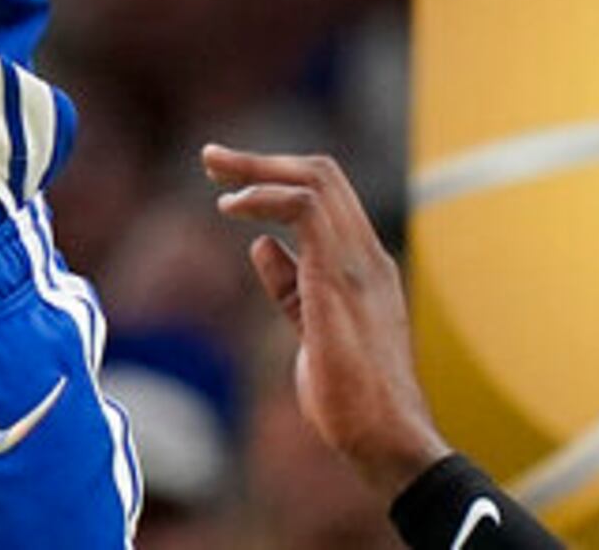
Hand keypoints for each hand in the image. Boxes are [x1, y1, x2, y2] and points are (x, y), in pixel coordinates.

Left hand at [205, 143, 451, 496]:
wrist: (386, 439)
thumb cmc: (352, 399)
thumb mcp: (311, 330)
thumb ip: (290, 287)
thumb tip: (261, 246)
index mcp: (364, 268)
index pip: (329, 197)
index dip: (278, 178)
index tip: (230, 182)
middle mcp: (366, 256)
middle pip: (322, 174)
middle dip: (262, 161)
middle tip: (212, 159)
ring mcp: (358, 264)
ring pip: (316, 179)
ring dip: (258, 168)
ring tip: (215, 172)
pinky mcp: (339, 278)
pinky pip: (306, 208)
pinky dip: (265, 196)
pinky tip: (235, 210)